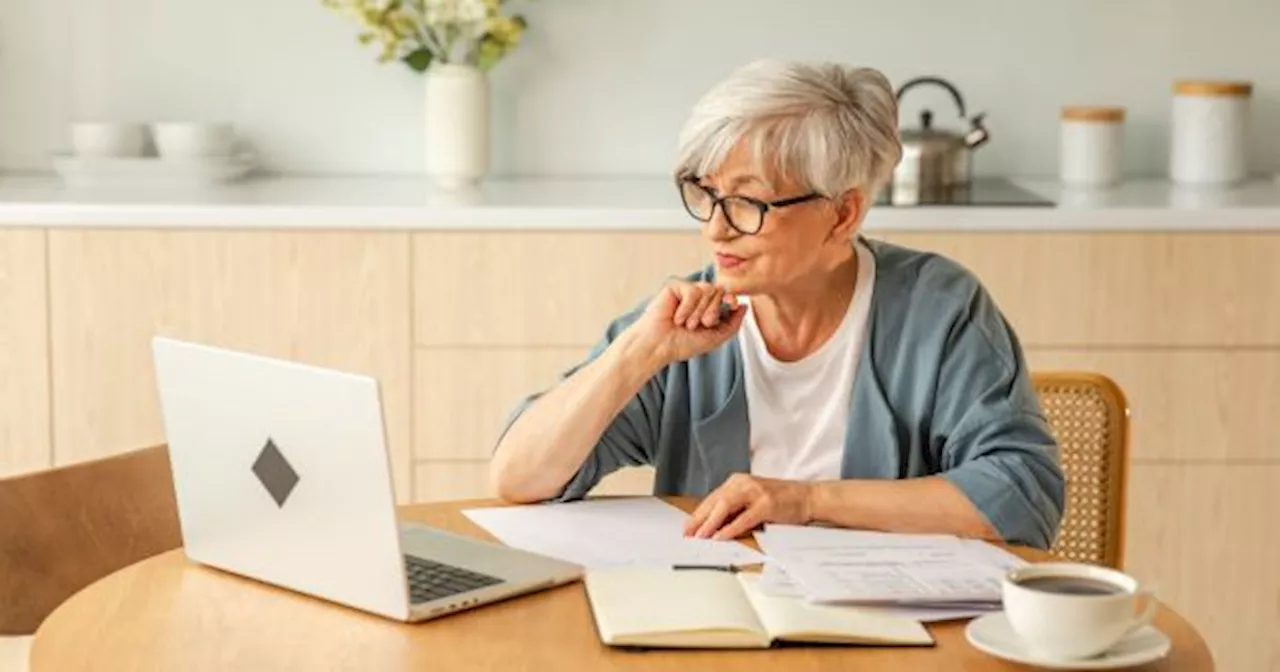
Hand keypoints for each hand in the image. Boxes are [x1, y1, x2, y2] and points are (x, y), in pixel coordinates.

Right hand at [627, 279, 745, 368]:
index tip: (733, 304)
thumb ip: (733, 323)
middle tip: (697, 326)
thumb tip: (745, 306)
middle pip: (719, 291)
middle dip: (712, 312)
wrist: (659, 346)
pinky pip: (693, 290)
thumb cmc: (682, 344)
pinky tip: (676, 317)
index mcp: (707, 306)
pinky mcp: (674, 285)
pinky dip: (687, 308)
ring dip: (698, 312)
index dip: (731, 298)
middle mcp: (698, 296)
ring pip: (707, 290)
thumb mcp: (715, 337)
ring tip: (686, 323)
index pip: (726, 295)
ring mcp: (686, 289)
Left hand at [683, 474, 814, 540]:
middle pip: (715, 501)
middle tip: (687, 533)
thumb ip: (735, 508)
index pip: (712, 498)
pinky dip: (730, 528)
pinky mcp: (766, 505)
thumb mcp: (753, 500)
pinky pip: (743, 518)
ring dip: (710, 523)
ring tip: (699, 536)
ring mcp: (755, 493)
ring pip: (725, 507)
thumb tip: (714, 525)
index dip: (698, 514)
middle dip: (698, 519)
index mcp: (738, 481)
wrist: (808, 496)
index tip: (687, 527)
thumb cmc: (782, 500)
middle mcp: (744, 483)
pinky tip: (721, 536)